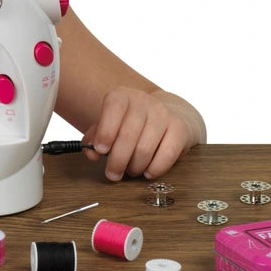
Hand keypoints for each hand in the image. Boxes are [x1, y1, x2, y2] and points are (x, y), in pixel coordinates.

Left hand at [82, 87, 201, 181]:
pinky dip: (155, 169)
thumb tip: (91, 153)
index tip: (100, 150)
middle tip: (113, 174)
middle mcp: (143, 101)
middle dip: (117, 160)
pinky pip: (167, 154)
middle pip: (128, 134)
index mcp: (122, 95)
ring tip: (131, 171)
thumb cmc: (133, 124)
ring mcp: (163, 113)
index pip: (113, 107)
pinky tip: (148, 172)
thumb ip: (96, 137)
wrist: (169, 116)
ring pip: (145, 148)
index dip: (105, 130)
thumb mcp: (111, 124)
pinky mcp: (179, 128)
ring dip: (135, 167)